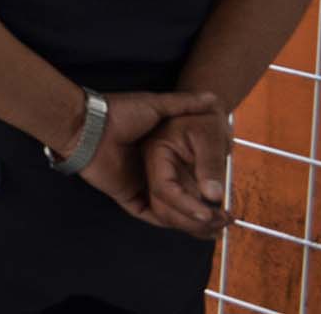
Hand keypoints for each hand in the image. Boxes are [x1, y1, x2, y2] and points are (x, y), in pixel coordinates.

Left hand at [73, 90, 220, 230]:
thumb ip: (183, 104)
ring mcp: (140, 186)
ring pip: (171, 211)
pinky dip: (172, 220)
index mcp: (159, 155)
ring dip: (193, 218)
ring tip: (217, 220)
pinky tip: (194, 221)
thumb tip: (212, 99)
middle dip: (206, 209)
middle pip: (184, 198)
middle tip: (228, 215)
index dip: (209, 184)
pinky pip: (152, 215)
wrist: (89, 125)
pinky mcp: (128, 197)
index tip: (230, 193)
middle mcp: (151, 173)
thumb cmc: (119, 112)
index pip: (189, 175)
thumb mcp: (157, 105)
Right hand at [142, 108, 233, 237]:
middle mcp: (153, 170)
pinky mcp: (174, 187)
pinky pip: (178, 210)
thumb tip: (213, 196)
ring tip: (222, 224)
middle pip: (162, 207)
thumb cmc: (205, 119)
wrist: (205, 113)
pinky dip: (195, 221)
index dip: (186, 206)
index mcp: (155, 153)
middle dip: (192, 221)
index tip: (210, 215)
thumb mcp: (210, 136)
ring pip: (169, 214)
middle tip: (222, 223)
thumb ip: (210, 165)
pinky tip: (214, 223)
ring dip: (194, 226)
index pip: (163, 188)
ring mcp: (162, 180)